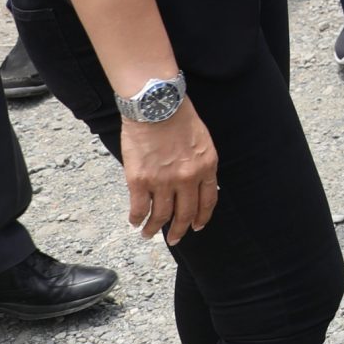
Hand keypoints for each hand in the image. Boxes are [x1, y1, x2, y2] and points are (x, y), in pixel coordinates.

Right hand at [119, 98, 218, 244]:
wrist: (156, 104)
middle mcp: (187, 178)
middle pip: (184, 213)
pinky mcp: (140, 180)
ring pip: (161, 216)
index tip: (196, 226)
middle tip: (174, 239)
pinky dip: (136, 218)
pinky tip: (135, 222)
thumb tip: (196, 182)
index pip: (207, 201)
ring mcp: (163, 181)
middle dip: (179, 230)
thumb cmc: (179, 116)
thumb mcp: (202, 140)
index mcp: (207, 167)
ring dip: (154, 229)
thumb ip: (200, 163)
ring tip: (148, 234)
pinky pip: (139, 208)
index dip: (201, 217)